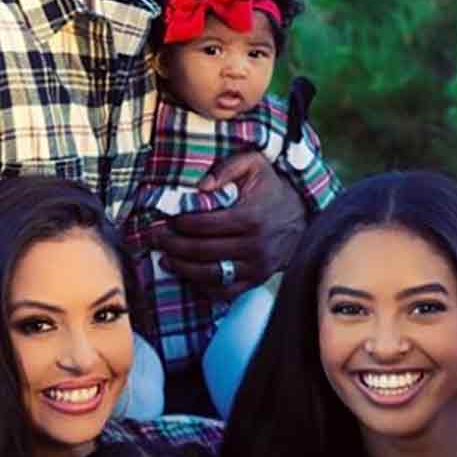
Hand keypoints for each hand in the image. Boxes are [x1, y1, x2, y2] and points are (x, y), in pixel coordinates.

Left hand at [153, 150, 306, 299]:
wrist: (301, 215)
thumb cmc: (271, 188)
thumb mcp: (254, 165)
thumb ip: (227, 168)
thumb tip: (201, 185)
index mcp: (251, 218)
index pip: (204, 225)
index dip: (180, 224)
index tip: (166, 220)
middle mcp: (254, 246)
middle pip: (202, 251)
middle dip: (173, 246)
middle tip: (155, 239)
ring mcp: (256, 267)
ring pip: (210, 275)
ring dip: (182, 269)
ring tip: (165, 259)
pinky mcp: (257, 280)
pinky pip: (225, 292)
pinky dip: (203, 287)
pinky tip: (187, 276)